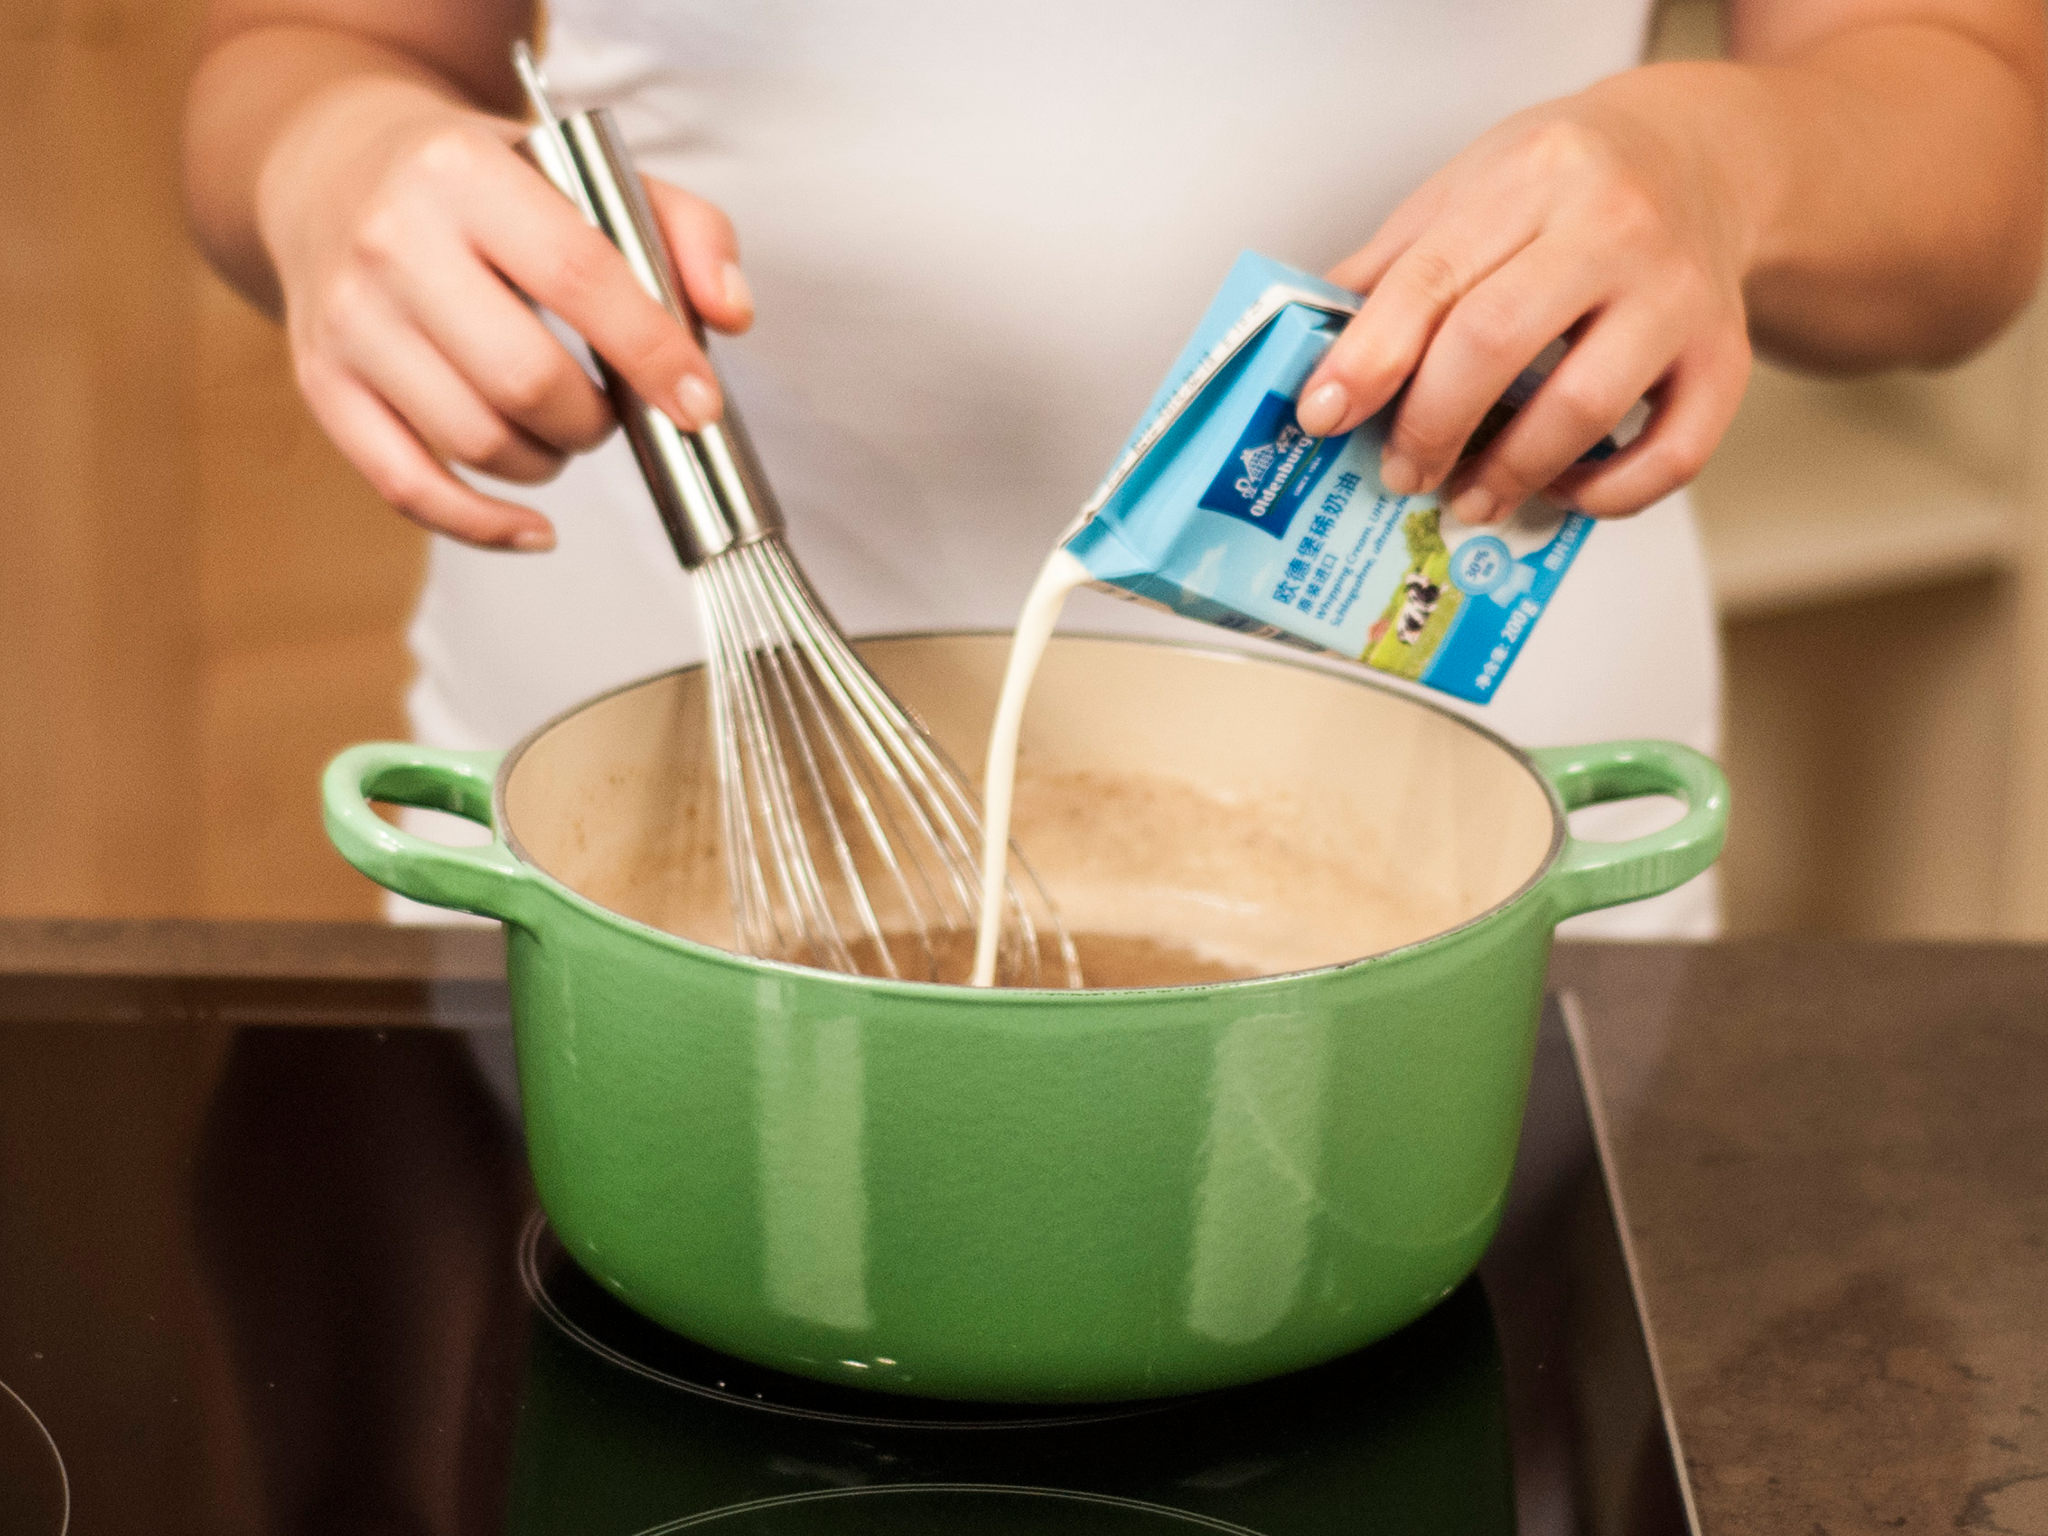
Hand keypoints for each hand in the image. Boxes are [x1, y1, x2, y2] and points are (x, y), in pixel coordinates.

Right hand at [258, 77, 751, 548]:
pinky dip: (482, 525)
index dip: (652, 353)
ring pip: (474, 441)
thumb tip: (731, 315)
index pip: (578, 277)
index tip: (698, 404)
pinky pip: (407, 487)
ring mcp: (348, 320)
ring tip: (565, 432)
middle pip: (524, 379)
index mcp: (465, 174)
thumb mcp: (586, 172)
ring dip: (548, 463)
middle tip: (614, 412)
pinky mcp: (323, 384)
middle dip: (596, 421)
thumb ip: (684, 231)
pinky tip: (534, 528)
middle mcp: (392, 242)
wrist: (332, 170)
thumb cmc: (488, 184)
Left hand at [1296, 76, 1756, 523]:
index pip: (1431, 278)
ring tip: (1468, 499)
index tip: (1323, 416)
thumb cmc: (1563, 186)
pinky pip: (1673, 453)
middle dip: (1430, 427)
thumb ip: (1393, 270)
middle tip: (1401, 473)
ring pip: (1583, 409)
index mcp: (1533, 177)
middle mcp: (1615, 226)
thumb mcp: (1469, 191)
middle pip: (1496, 345)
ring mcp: (1680, 293)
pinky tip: (1562, 493)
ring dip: (1509, 475)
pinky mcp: (1726, 356)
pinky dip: (1610, 495)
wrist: (1698, 157)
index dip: (1367, 360)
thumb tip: (1314, 361)